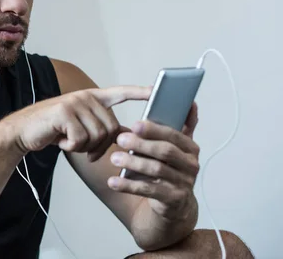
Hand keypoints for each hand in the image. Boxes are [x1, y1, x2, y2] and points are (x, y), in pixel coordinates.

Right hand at [1, 86, 151, 161]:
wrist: (24, 131)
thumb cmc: (54, 131)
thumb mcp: (80, 126)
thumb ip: (101, 126)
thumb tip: (126, 135)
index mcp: (92, 97)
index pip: (120, 92)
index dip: (139, 92)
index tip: (156, 90)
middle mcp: (85, 96)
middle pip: (111, 128)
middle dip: (100, 145)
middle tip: (84, 148)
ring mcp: (74, 102)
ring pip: (97, 135)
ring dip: (84, 147)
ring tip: (69, 143)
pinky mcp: (64, 113)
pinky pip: (81, 139)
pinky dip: (72, 147)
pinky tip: (61, 142)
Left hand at [107, 103, 199, 219]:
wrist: (175, 203)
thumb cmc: (170, 167)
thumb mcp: (175, 146)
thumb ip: (181, 124)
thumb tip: (189, 101)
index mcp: (190, 147)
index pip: (173, 135)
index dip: (154, 129)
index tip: (135, 124)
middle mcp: (191, 165)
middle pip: (165, 151)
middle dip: (141, 144)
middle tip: (119, 139)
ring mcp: (184, 183)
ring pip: (156, 170)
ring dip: (133, 163)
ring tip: (113, 158)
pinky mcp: (173, 199)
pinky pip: (148, 190)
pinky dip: (128, 185)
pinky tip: (113, 181)